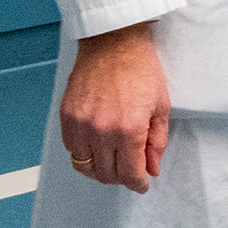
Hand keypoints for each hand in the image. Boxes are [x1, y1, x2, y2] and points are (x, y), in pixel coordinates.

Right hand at [61, 22, 169, 193]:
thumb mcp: (160, 106)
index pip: (130, 172)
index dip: (138, 184)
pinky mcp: (66, 116)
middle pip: (106, 174)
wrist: (114, 42)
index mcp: (129, 129)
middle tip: (129, 171)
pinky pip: (71, 149)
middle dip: (120, 178)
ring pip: (85, 166)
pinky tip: (96, 147)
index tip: (141, 185)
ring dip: (100, 170)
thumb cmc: (141, 69)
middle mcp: (102, 130)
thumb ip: (157, 141)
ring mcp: (81, 124)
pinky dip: (83, 154)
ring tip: (112, 162)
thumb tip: (151, 168)